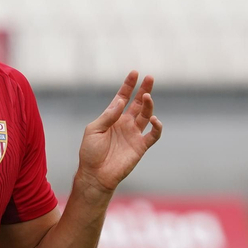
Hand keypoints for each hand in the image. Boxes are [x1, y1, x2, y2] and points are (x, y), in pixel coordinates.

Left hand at [76, 72, 163, 196]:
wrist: (96, 175)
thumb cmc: (90, 153)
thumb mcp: (94, 130)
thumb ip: (108, 116)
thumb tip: (121, 101)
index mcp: (112, 117)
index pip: (122, 97)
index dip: (128, 85)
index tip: (134, 73)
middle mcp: (125, 123)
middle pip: (138, 103)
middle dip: (144, 90)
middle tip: (150, 77)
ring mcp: (134, 134)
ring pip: (146, 115)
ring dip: (149, 105)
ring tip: (147, 96)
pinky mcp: (141, 147)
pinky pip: (153, 135)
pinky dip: (157, 127)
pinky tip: (154, 119)